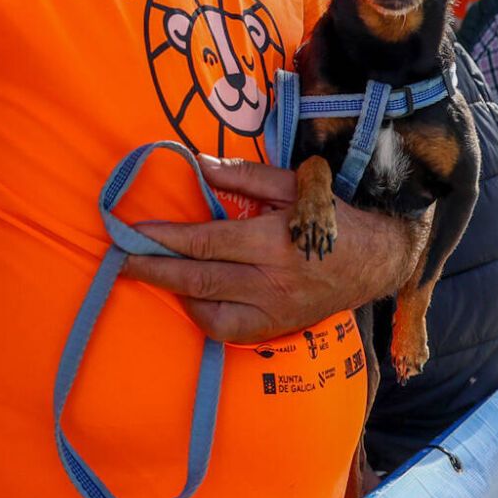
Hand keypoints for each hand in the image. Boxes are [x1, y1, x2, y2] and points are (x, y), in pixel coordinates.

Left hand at [118, 158, 416, 344]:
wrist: (377, 261)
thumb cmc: (332, 215)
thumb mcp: (295, 185)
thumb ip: (245, 176)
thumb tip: (199, 165)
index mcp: (273, 241)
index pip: (206, 242)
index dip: (166, 239)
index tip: (133, 232)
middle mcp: (270, 281)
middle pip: (198, 280)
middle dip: (153, 271)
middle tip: (120, 261)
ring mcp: (273, 311)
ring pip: (209, 312)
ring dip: (174, 295)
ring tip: (149, 276)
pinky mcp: (276, 329)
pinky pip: (228, 331)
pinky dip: (202, 316)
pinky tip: (190, 297)